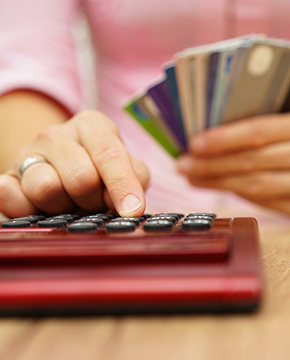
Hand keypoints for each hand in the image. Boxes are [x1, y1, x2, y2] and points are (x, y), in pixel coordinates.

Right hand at [0, 110, 148, 217]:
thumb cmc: (102, 171)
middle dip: (94, 201)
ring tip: (71, 204)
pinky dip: (26, 209)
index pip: (109, 154)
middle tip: (95, 203)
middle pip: (81, 178)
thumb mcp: (128, 168)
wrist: (62, 171)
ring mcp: (28, 153)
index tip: (133, 211)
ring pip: (46, 188)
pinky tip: (40, 209)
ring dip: (65, 207)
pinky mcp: (7, 176)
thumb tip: (129, 202)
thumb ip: (135, 179)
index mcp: (92, 126)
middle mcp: (57, 134)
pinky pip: (9, 195)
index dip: (122, 185)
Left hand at [177, 112, 289, 219]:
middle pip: (251, 160)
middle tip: (183, 165)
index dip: (222, 138)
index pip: (257, 130)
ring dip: (218, 182)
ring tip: (193, 178)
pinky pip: (267, 203)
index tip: (193, 143)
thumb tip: (218, 139)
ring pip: (255, 184)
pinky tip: (220, 190)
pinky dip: (239, 196)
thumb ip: (268, 130)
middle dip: (211, 163)